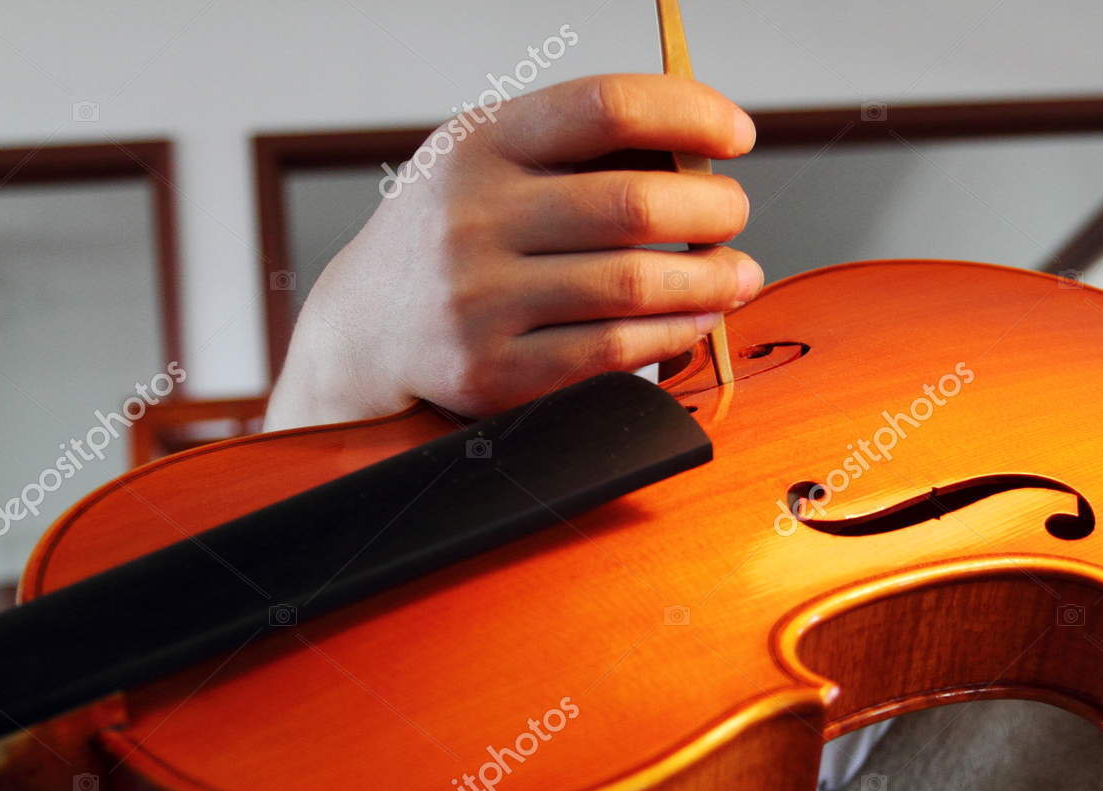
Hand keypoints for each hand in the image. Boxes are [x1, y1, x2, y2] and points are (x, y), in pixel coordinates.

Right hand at [264, 74, 763, 429]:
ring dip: (710, 279)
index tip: (737, 135)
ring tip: (737, 273)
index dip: (689, 113)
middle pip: (633, 203)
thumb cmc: (454, 236)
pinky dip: (675, 333)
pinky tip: (699, 319)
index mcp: (481, 143)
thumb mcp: (490, 165)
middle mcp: (472, 216)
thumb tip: (700, 154)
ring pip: (633, 285)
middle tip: (736, 214)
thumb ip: (577, 153)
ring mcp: (478, 299)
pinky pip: (614, 351)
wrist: (365, 331)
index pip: (604, 107)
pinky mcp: (494, 371)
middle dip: (713, 208)